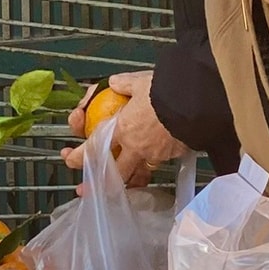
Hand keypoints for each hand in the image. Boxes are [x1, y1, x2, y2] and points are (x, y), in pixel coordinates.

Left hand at [62, 70, 190, 188]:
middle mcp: (136, 148)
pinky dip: (149, 167)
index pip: (93, 148)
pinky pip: (157, 166)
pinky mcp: (173, 156)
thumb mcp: (139, 81)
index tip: (70, 160)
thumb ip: (122, 84)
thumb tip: (113, 84)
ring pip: (137, 176)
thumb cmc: (166, 89)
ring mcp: (155, 155)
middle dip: (99, 183)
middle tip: (87, 188)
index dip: (78, 157)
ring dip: (125, 181)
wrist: (198, 100)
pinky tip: (149, 164)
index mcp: (121, 129)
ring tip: (118, 186)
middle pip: (114, 174)